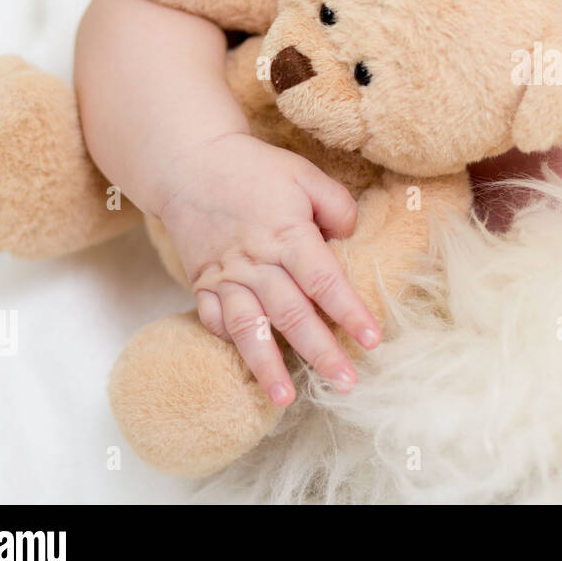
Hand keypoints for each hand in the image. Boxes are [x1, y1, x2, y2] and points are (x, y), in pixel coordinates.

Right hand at [157, 132, 381, 406]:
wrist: (189, 163)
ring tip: (285, 397)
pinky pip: (214, 320)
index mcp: (287, 235)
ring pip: (248, 327)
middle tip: (345, 382)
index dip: (350, 311)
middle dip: (320, 351)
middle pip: (292, 314)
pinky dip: (230, 344)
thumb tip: (351, 241)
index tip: (373, 340)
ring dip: (267, 364)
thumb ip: (337, 207)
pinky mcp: (201, 283)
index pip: (325, 280)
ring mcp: (225, 276)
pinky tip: (247, 368)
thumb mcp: (305, 175)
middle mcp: (256, 261)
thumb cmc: (255, 170)